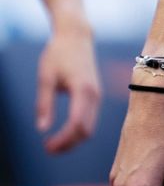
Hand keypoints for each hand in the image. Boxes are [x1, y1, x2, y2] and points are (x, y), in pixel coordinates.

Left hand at [36, 16, 98, 152]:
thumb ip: (44, 104)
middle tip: (47, 149)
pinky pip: (90, 119)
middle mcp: (94, 94)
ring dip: (73, 139)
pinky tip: (63, 132)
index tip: (46, 147)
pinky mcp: (95, 94)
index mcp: (83, 90)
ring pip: (90, 126)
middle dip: (68, 144)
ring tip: (53, 144)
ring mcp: (97, 95)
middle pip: (86, 130)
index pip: (76, 124)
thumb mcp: (45, 78)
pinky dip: (78, 130)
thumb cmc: (58, 54)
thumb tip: (42, 129)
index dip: (63, 140)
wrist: (76, 36)